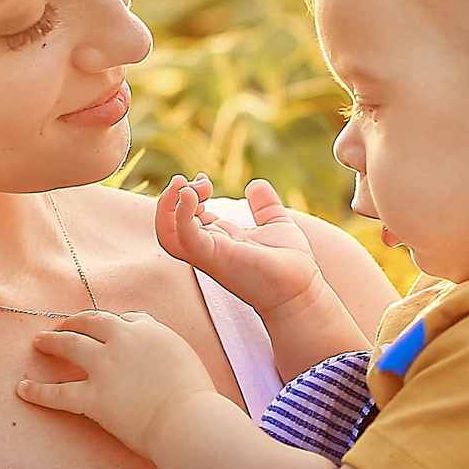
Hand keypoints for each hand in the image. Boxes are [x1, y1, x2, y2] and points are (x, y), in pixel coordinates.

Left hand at [18, 309, 222, 453]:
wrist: (188, 420)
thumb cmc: (195, 397)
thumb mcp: (187, 359)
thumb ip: (166, 349)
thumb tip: (156, 354)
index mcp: (150, 330)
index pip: (125, 319)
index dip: (112, 325)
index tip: (106, 330)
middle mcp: (123, 340)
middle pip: (91, 321)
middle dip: (75, 322)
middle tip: (62, 326)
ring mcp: (104, 366)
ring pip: (69, 345)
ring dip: (52, 341)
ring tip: (38, 342)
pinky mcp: (92, 396)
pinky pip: (57, 392)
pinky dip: (37, 391)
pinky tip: (22, 389)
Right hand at [157, 176, 324, 318]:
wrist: (302, 288)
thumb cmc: (291, 263)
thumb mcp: (275, 223)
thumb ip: (264, 204)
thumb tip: (256, 184)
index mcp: (218, 240)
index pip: (183, 217)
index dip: (186, 194)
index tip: (204, 179)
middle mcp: (208, 248)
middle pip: (167, 226)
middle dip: (171, 198)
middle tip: (196, 182)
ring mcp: (209, 254)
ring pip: (167, 234)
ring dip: (167, 206)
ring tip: (185, 187)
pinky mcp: (215, 258)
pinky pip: (185, 237)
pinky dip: (181, 214)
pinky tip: (190, 194)